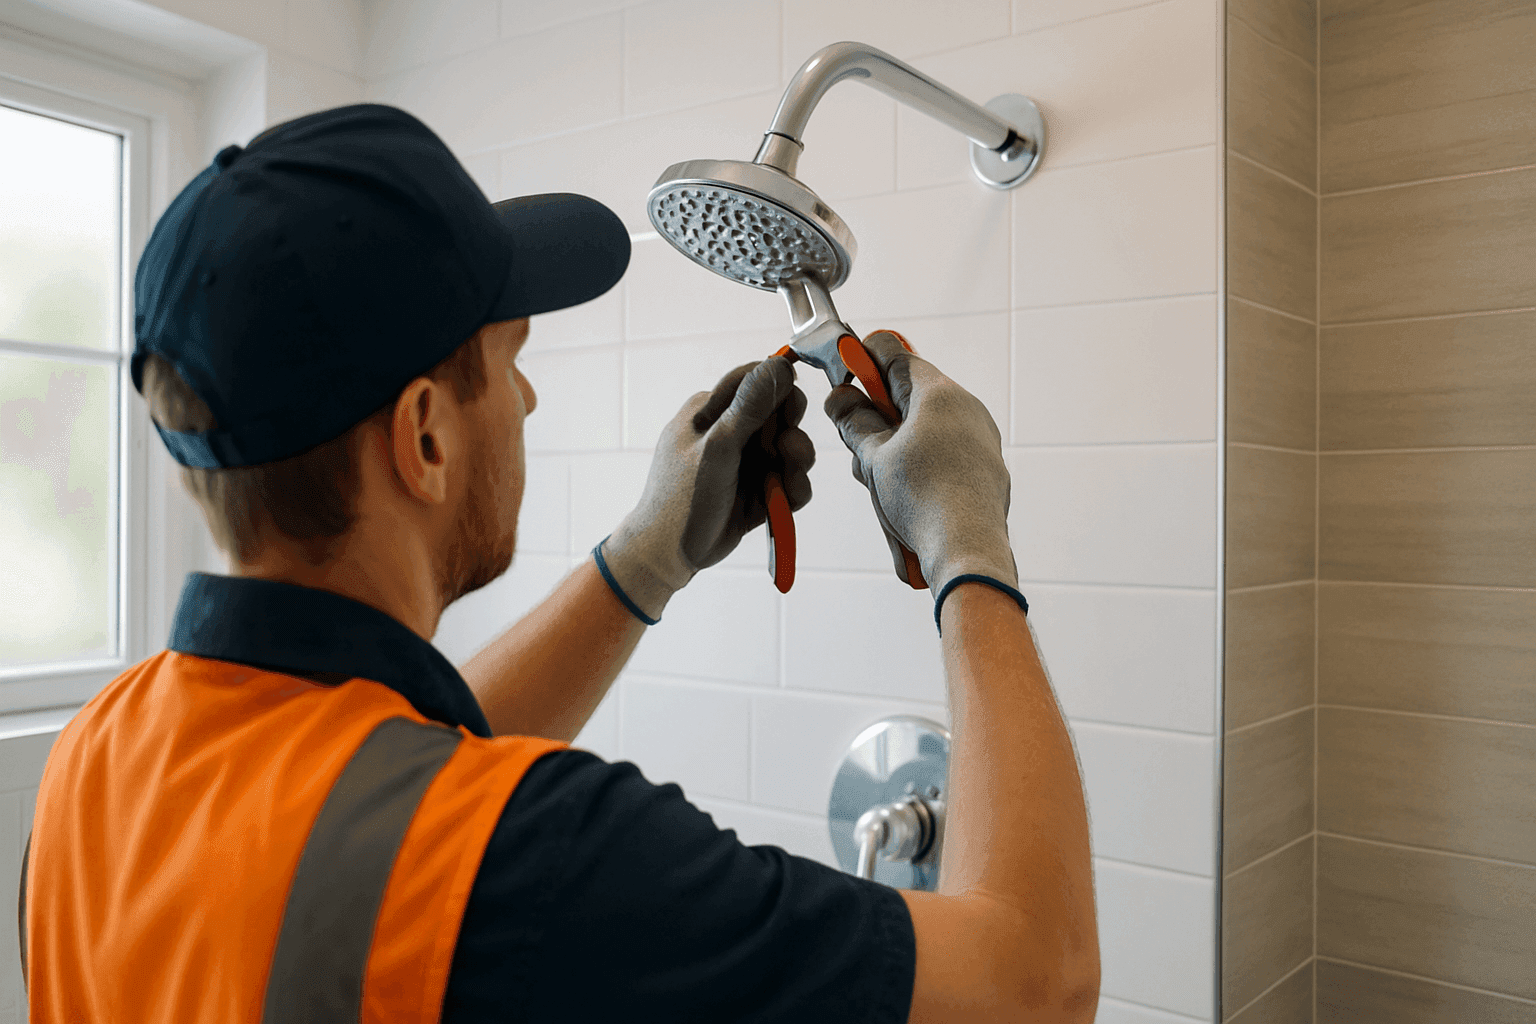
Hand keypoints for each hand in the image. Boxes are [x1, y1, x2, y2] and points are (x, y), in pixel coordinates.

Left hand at [599, 356, 813, 620]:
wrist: (670, 555)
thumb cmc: (682, 499)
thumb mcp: (717, 448)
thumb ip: (749, 408)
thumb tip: (779, 365)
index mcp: (710, 410)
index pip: (757, 379)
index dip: (781, 390)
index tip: (790, 411)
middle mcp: (730, 431)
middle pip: (781, 413)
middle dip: (790, 432)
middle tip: (783, 451)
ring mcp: (744, 461)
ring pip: (790, 449)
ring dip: (795, 464)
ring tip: (780, 482)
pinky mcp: (757, 489)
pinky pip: (788, 480)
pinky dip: (792, 489)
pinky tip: (782, 501)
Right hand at [824, 331, 1016, 594]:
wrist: (967, 549)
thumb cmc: (924, 500)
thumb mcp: (873, 457)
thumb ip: (854, 422)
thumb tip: (841, 398)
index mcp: (939, 393)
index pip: (894, 355)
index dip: (863, 361)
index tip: (843, 375)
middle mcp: (966, 408)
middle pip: (909, 397)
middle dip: (877, 418)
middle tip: (856, 444)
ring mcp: (979, 438)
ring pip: (924, 429)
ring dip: (894, 449)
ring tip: (880, 484)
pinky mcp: (984, 467)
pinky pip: (943, 455)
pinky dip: (919, 468)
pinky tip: (905, 499)